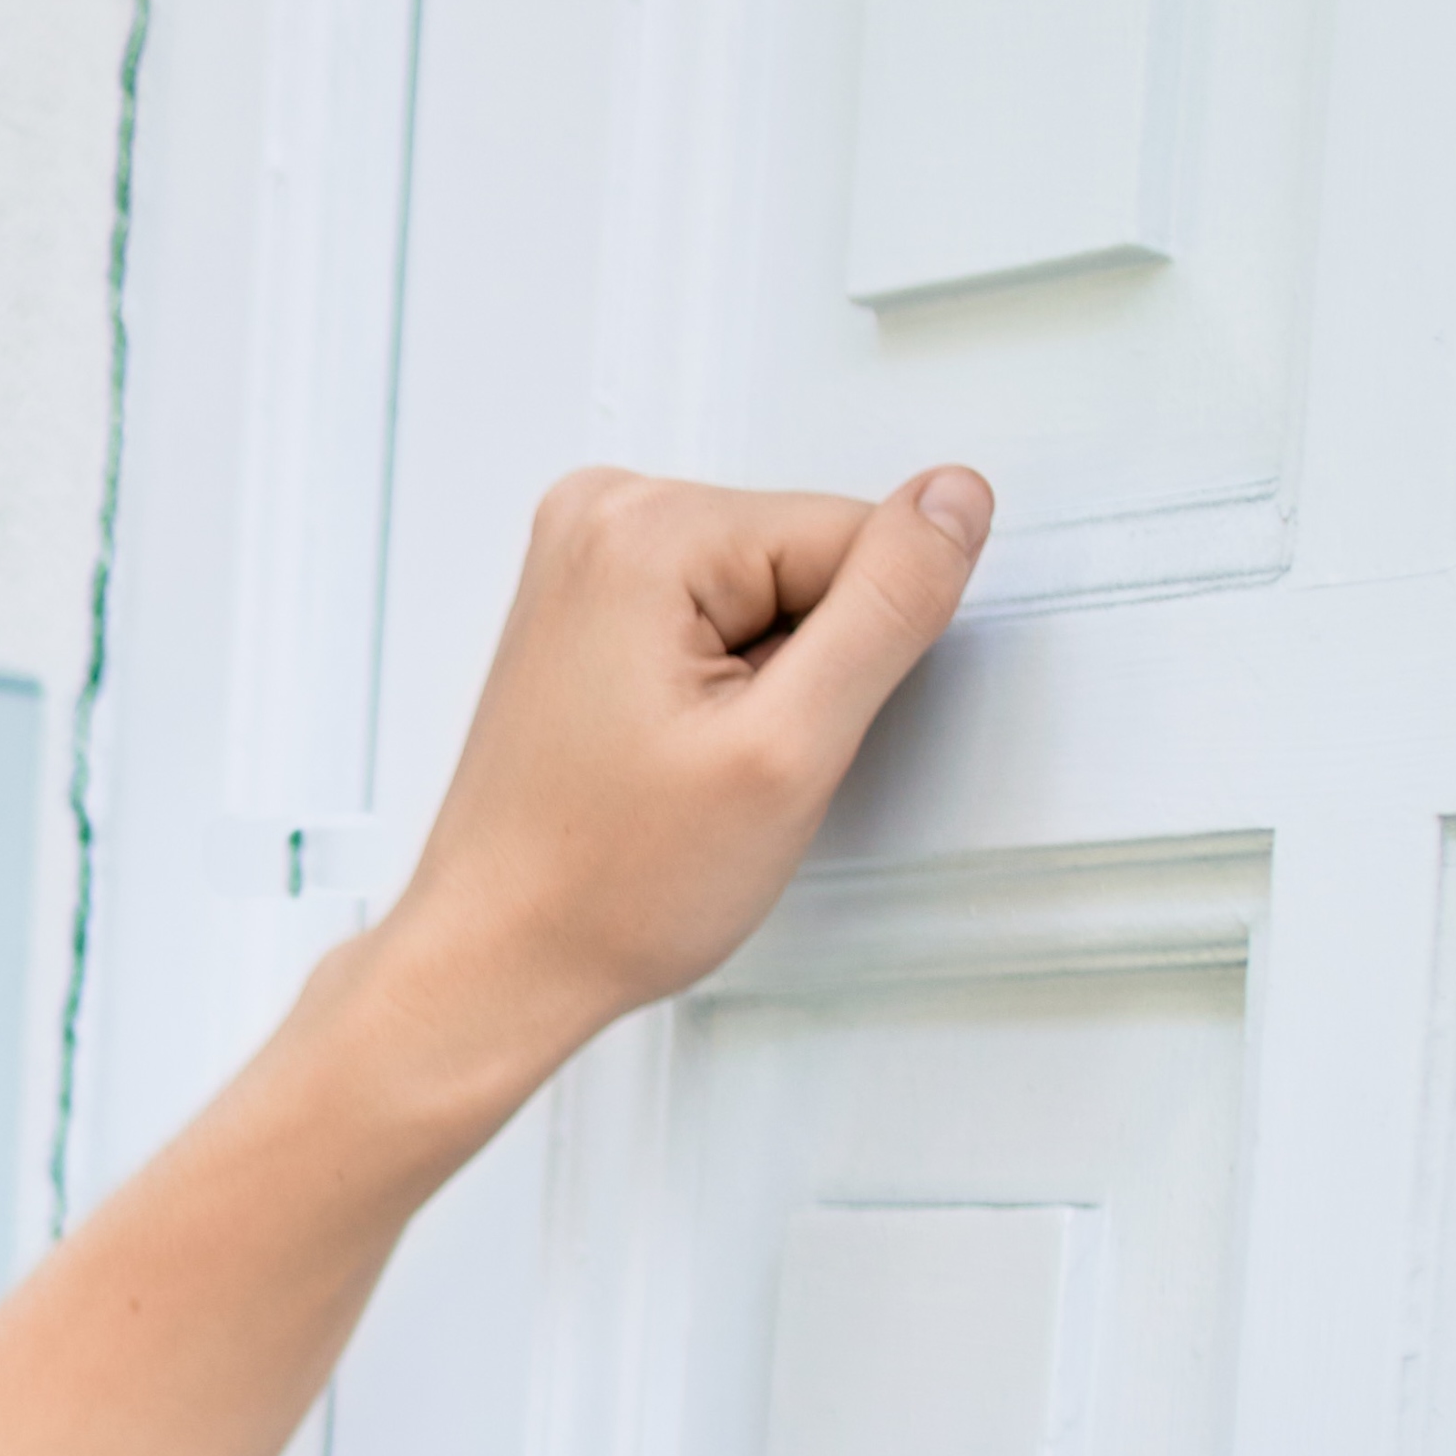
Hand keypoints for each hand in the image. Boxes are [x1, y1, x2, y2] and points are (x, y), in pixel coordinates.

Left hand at [368, 465, 991, 1091]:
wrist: (499, 957)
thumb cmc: (607, 886)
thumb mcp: (788, 751)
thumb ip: (890, 609)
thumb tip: (956, 499)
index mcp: (644, 528)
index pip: (859, 539)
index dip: (851, 660)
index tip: (765, 736)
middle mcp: (602, 514)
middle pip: (810, 559)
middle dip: (799, 670)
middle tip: (722, 760)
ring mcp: (587, 557)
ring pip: (771, 594)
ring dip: (762, 685)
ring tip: (684, 762)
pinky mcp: (589, 603)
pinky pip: (718, 618)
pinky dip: (719, 687)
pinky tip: (665, 748)